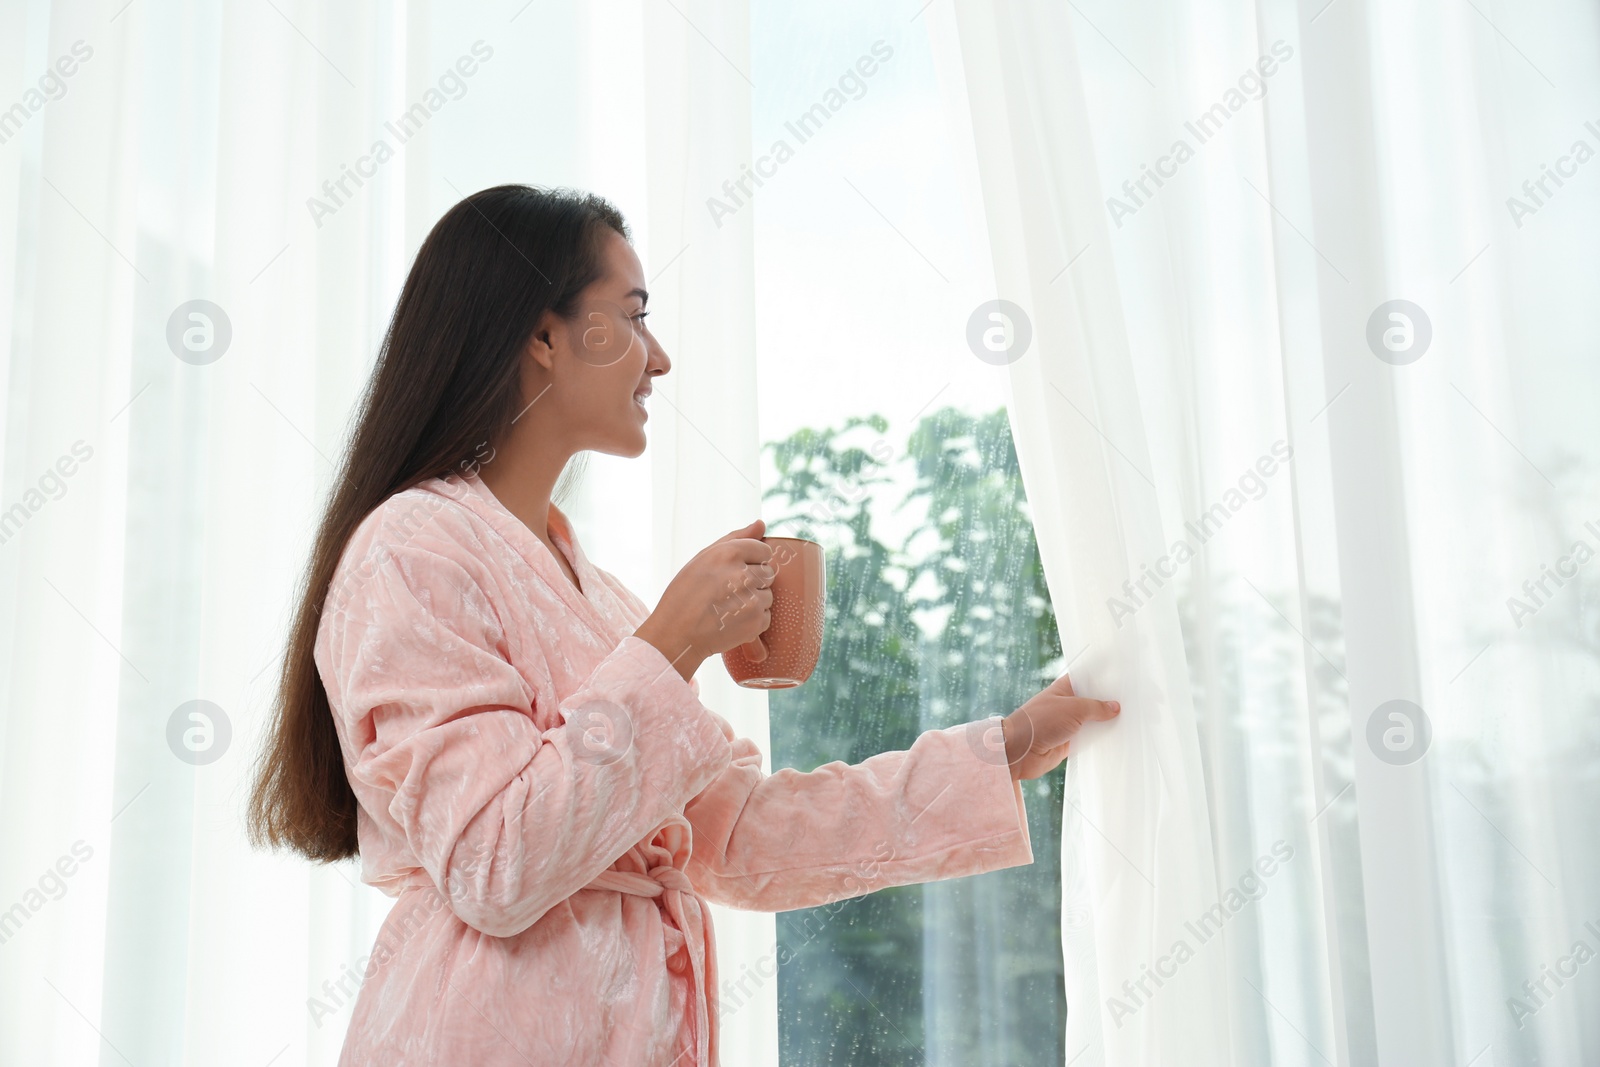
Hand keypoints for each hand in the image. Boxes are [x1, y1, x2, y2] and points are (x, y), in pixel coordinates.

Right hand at [633, 520, 776, 681]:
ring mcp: (752, 600)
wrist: (675, 635)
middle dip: (753, 581)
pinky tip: (732, 621)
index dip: (752, 561)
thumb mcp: (703, 558)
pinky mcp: (756, 622)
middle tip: (729, 592)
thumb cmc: (685, 594)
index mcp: (729, 553)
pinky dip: (753, 620)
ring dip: (754, 601)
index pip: (764, 551)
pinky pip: (766, 616)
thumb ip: (735, 538)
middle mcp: (743, 574)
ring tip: (729, 608)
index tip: (737, 572)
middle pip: (768, 573)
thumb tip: (762, 523)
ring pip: (768, 595)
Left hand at [999, 673, 1119, 780]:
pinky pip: (1089, 739)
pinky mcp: (1069, 742)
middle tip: (1133, 701)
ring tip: (1131, 720)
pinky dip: (1100, 740)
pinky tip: (1117, 739)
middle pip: (1092, 701)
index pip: (1086, 678)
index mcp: (1064, 689)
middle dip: (1108, 702)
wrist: (1019, 752)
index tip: (1122, 676)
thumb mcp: (1073, 708)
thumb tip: (1114, 707)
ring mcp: (1068, 724)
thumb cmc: (1040, 722)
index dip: (1102, 677)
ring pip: (1092, 721)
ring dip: (1106, 723)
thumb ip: (1096, 707)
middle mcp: (1067, 705)